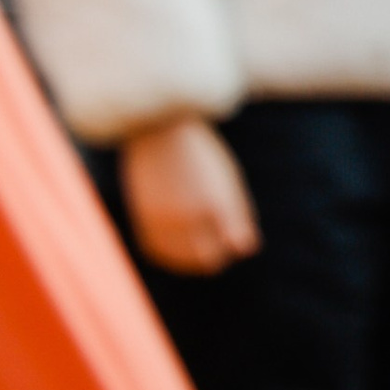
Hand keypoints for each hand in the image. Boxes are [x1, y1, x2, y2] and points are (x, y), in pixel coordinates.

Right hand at [121, 115, 260, 274]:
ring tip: (196, 240)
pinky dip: (168, 252)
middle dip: (214, 254)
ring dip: (191, 257)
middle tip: (215, 239)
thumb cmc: (200, 154)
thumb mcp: (228, 180)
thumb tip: (245, 250)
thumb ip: (239, 217)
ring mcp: (162, 219)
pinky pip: (157, 251)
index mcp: (216, 205)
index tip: (230, 236)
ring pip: (180, 260)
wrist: (158, 130)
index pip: (229, 249)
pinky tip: (176, 241)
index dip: (231, 247)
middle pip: (206, 260)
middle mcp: (188, 217)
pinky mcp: (143, 218)